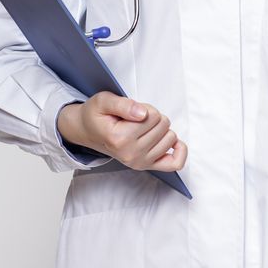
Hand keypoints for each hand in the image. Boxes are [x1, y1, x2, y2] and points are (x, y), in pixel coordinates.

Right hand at [58, 92, 187, 172]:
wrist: (88, 131)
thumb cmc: (96, 115)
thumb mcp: (104, 101)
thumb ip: (124, 105)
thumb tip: (143, 114)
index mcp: (119, 139)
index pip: (152, 115)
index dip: (144, 108)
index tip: (129, 111)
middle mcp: (131, 154)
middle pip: (163, 124)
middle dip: (152, 116)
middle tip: (134, 119)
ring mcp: (140, 162)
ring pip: (170, 137)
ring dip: (160, 129)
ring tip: (142, 128)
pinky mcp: (148, 166)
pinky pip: (175, 162)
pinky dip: (179, 150)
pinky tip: (170, 140)